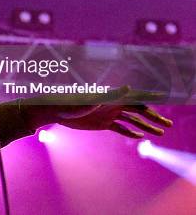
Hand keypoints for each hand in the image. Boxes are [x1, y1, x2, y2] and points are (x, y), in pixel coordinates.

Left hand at [21, 85, 172, 138]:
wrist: (55, 110)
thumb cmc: (71, 103)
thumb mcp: (92, 100)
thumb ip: (111, 94)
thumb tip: (128, 87)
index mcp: (112, 98)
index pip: (136, 99)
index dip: (150, 100)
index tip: (164, 100)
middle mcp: (113, 105)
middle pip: (138, 111)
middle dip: (154, 118)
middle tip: (168, 126)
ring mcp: (108, 114)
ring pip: (132, 120)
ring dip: (146, 126)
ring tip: (160, 133)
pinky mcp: (101, 123)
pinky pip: (119, 127)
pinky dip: (130, 131)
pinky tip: (139, 136)